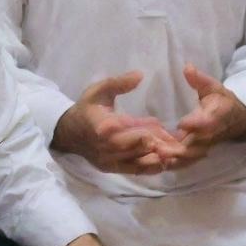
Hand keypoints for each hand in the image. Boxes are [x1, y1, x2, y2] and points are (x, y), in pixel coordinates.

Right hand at [52, 71, 173, 173]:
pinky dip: (150, 168)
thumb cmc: (88, 107)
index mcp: (97, 125)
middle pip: (127, 148)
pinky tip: (166, 163)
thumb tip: (140, 75)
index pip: (114, 131)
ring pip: (133, 160)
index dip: (132, 132)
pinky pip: (133, 170)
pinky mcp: (113, 168)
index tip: (154, 127)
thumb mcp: (99, 90)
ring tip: (174, 151)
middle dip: (150, 143)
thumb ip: (118, 83)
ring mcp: (107, 160)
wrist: (70, 133)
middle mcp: (101, 146)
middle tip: (172, 141)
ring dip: (154, 156)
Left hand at [156, 64, 245, 169]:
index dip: (196, 123)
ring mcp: (204, 146)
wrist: (235, 120)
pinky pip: (186, 162)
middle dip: (179, 149)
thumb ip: (199, 79)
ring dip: (173, 160)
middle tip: (160, 150)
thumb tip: (187, 66)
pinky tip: (156, 164)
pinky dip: (173, 165)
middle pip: (196, 145)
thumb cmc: (220, 100)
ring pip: (189, 157)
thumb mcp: (212, 87)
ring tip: (155, 158)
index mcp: (215, 115)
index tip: (183, 124)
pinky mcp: (197, 154)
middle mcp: (210, 134)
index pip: (207, 121)